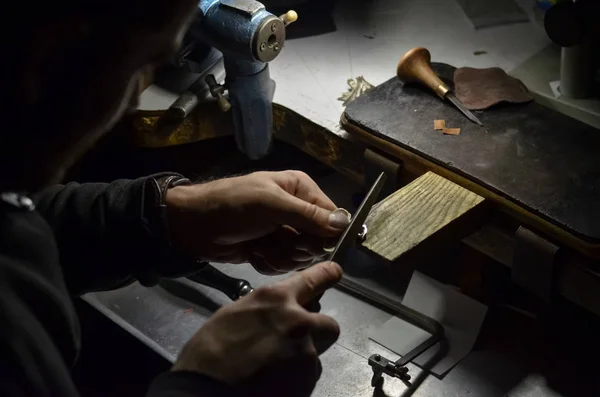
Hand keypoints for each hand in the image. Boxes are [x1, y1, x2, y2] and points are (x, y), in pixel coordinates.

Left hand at [166, 171, 349, 273]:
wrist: (194, 226)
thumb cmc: (234, 206)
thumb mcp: (272, 205)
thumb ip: (308, 215)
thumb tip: (344, 224)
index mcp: (300, 190)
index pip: (330, 216)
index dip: (324, 234)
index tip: (307, 241)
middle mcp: (295, 210)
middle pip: (318, 241)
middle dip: (296, 247)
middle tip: (277, 240)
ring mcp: (282, 232)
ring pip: (300, 257)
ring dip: (279, 256)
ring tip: (260, 246)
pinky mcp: (269, 250)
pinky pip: (283, 265)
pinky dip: (267, 262)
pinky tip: (253, 253)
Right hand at [172, 261, 341, 396]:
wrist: (206, 389)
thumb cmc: (211, 349)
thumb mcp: (235, 313)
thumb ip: (265, 309)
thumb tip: (276, 311)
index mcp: (276, 299)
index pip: (314, 278)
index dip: (327, 275)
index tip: (335, 272)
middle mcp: (297, 322)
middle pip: (329, 324)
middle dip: (318, 332)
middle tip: (297, 342)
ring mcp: (305, 352)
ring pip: (316, 354)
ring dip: (302, 359)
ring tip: (274, 368)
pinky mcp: (307, 379)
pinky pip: (308, 376)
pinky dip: (296, 379)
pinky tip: (274, 381)